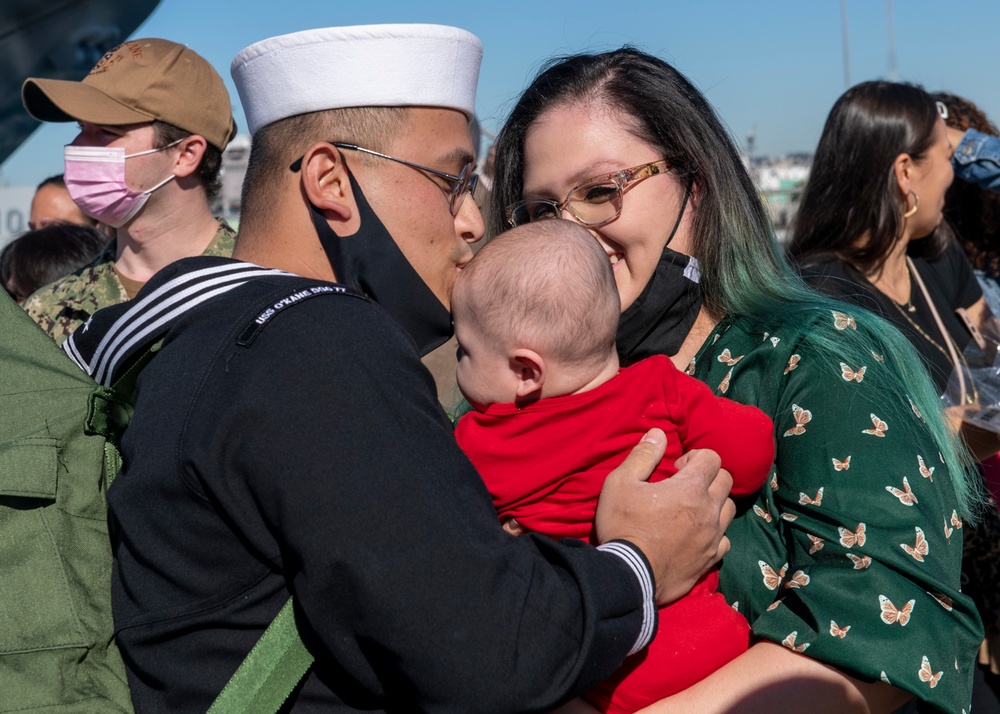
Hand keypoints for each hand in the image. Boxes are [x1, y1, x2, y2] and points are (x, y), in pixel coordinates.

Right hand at [595, 429, 734, 603]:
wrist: (629, 573)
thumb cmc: (623, 524)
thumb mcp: (621, 482)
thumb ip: (643, 455)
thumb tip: (658, 433)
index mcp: (691, 487)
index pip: (712, 457)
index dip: (695, 457)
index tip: (676, 468)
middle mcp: (709, 509)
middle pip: (726, 480)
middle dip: (708, 476)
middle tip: (684, 485)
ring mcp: (713, 536)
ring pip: (729, 509)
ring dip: (715, 503)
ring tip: (693, 509)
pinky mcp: (710, 559)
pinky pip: (725, 540)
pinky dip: (715, 533)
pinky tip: (697, 535)